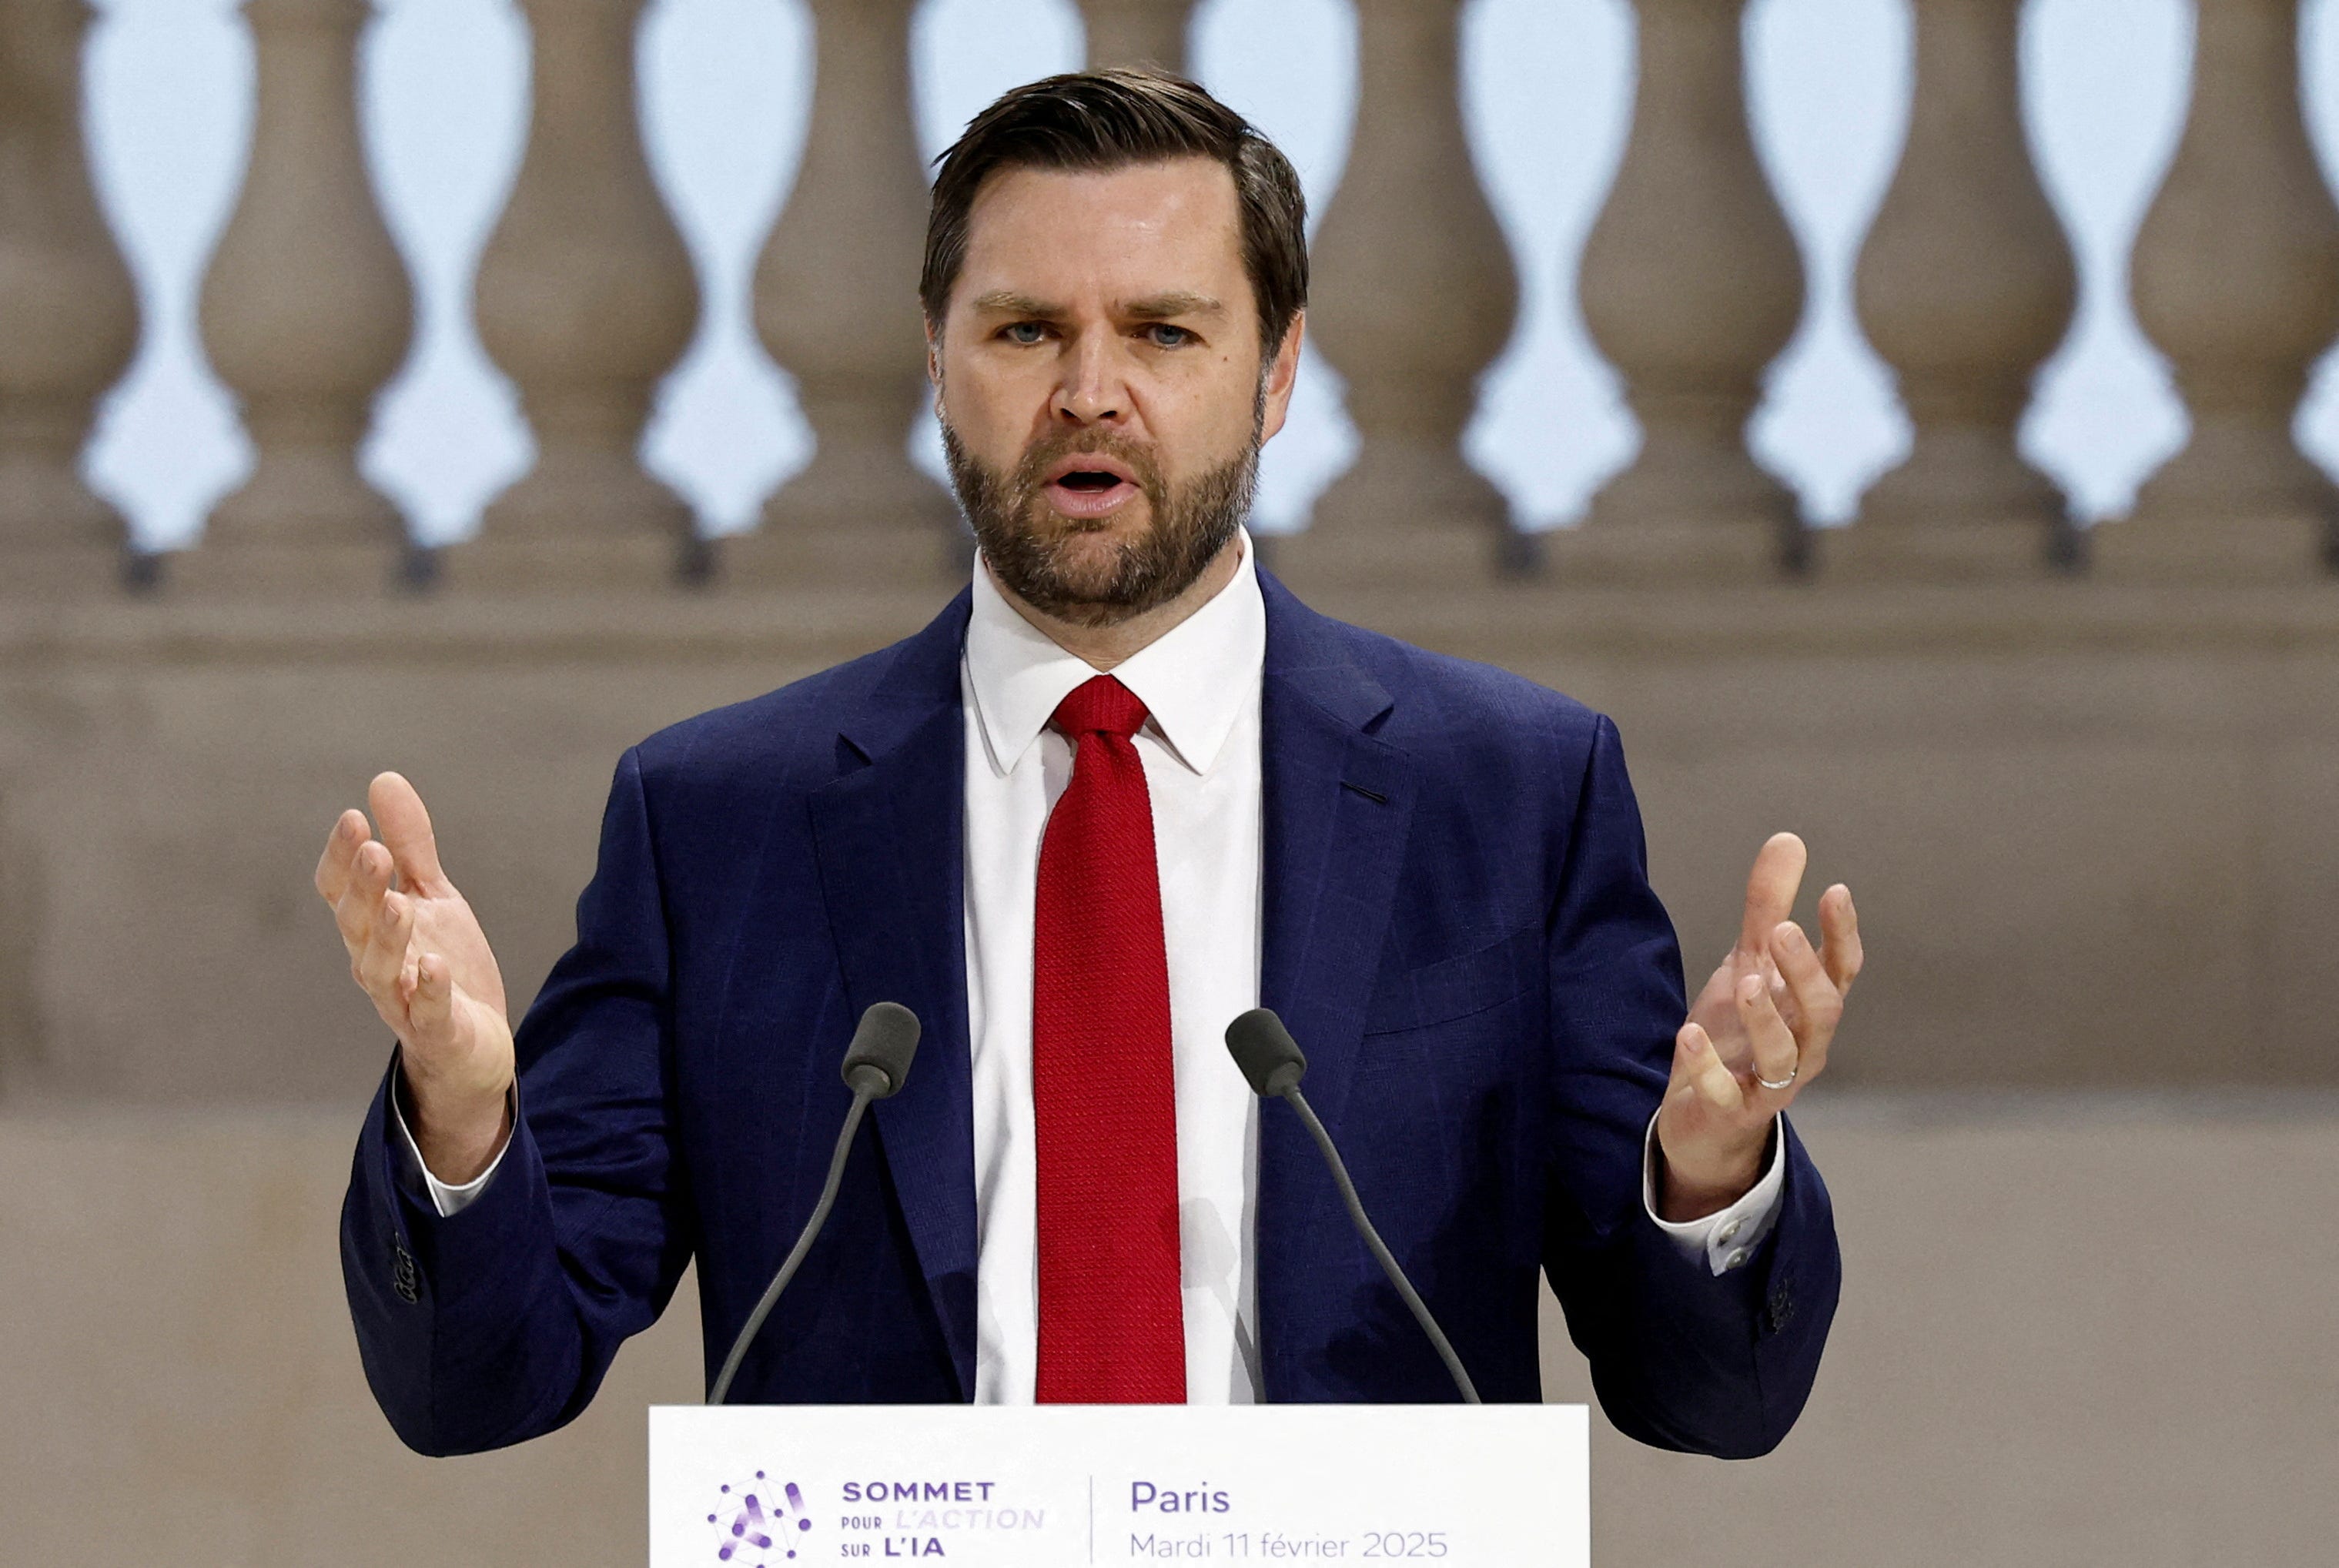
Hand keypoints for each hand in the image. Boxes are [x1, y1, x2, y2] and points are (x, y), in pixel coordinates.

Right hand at [314, 772, 513, 1182]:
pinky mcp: (439, 1031)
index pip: (341, 891)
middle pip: (358, 924)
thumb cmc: (443, 965)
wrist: (474, 1047)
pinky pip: (430, 1013)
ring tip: (398, 902)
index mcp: (371, 929)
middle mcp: (377, 964)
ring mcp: (405, 1002)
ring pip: (383, 970)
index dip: (342, 858)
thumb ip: (411, 845)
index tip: (355, 818)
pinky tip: (436, 965)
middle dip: (364, 888)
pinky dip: (431, 990)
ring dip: (388, 936)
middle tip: (373, 849)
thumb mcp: (432, 898)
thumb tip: (383, 780)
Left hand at [1656, 832, 1861, 1220]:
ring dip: (1767, 1018)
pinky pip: (1727, 1093)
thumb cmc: (1738, 1031)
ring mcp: (1772, 1083)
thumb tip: (1789, 838)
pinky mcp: (1732, 1111)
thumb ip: (1768, 905)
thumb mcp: (1748, 962)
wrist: (1704, 1114)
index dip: (1842, 934)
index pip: (1842, 970)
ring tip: (1745, 981)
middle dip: (1806, 971)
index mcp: (1810, 1006)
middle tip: (1782, 931)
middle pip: (1824, 1010)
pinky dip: (1709, 1067)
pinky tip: (1689, 1033)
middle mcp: (1804, 1045)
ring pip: (1784, 1054)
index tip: (1835, 891)